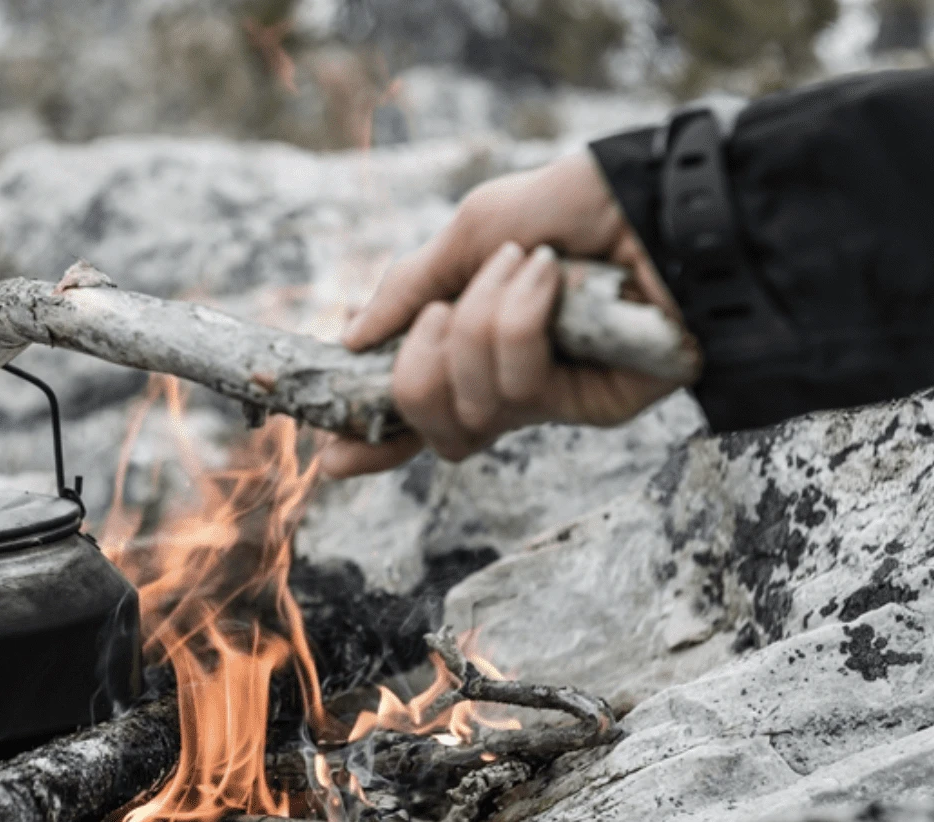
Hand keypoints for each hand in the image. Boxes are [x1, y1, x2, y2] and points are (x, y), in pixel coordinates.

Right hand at [322, 150, 695, 477]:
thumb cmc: (577, 206)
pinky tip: (549, 280)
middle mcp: (508, 381)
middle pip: (433, 426)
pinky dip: (518, 323)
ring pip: (468, 410)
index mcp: (474, 345)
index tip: (331, 456)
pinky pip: (519, 387)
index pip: (417, 412)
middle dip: (414, 372)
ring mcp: (551, 398)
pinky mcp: (592, 406)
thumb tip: (349, 340)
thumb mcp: (474, 229)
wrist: (660, 195)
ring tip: (520, 265)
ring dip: (477, 326)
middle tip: (442, 313)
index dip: (373, 439)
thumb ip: (411, 285)